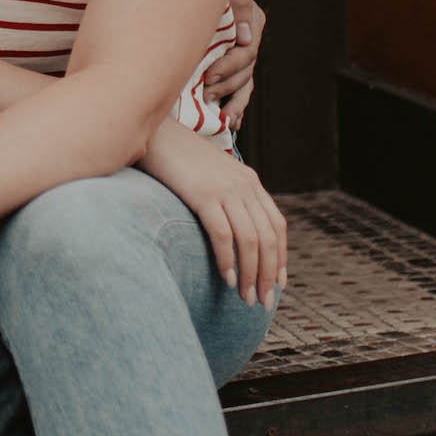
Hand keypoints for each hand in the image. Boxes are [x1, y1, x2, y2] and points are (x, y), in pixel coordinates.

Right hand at [140, 118, 287, 308]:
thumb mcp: (210, 175)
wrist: (153, 132)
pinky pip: (223, 234)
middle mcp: (244, 185)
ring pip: (251, 240)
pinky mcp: (203, 194)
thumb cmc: (176, 158)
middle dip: (268, 274)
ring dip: (250, 274)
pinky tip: (225, 278)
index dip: (281, 256)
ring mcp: (225, 189)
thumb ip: (224, 196)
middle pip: (268, 238)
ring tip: (245, 298)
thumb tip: (229, 230)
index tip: (277, 283)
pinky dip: (228, 260)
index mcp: (249, 181)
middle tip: (263, 302)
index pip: (277, 225)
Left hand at [201, 0, 266, 126]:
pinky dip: (237, 105)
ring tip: (223, 118)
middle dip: (227, 85)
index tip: (208, 76)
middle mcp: (250, 38)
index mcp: (251, 20)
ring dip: (234, 101)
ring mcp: (243, 53)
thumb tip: (245, 38)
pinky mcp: (232, 64)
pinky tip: (233, 123)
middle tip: (206, 95)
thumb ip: (234, 5)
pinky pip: (240, 89)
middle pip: (246, 70)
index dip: (229, 67)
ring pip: (245, 83)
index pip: (246, 51)